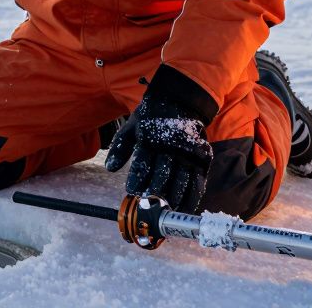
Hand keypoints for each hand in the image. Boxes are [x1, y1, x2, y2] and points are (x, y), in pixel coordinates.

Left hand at [105, 92, 212, 213]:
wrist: (179, 101)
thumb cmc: (150, 119)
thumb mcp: (131, 128)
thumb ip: (120, 148)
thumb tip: (109, 168)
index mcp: (151, 138)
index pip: (143, 161)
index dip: (137, 177)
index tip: (132, 191)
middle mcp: (171, 146)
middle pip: (163, 171)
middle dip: (156, 189)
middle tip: (149, 203)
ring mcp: (188, 152)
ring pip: (181, 178)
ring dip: (174, 196)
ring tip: (167, 209)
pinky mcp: (201, 158)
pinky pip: (198, 180)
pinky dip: (192, 196)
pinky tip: (184, 208)